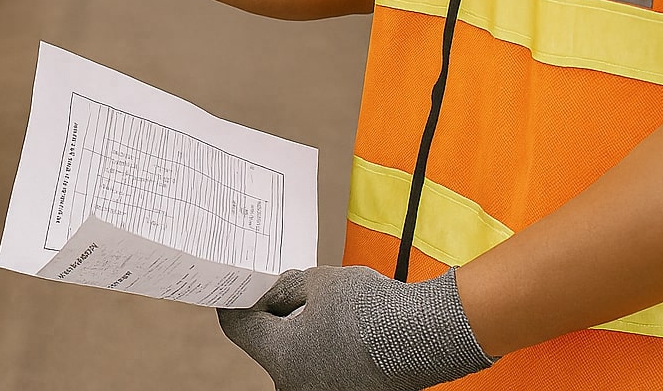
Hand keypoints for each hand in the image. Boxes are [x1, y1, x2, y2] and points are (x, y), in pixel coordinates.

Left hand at [217, 266, 493, 390]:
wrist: (425, 336)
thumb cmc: (370, 309)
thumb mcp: (317, 282)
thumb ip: (284, 288)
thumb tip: (270, 291)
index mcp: (279, 356)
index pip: (237, 327)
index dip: (236, 301)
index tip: (240, 286)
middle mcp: (293, 384)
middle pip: (266, 344)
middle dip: (272, 315)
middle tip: (281, 289)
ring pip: (293, 357)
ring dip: (297, 332)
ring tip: (318, 305)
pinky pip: (318, 367)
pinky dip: (320, 347)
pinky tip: (338, 326)